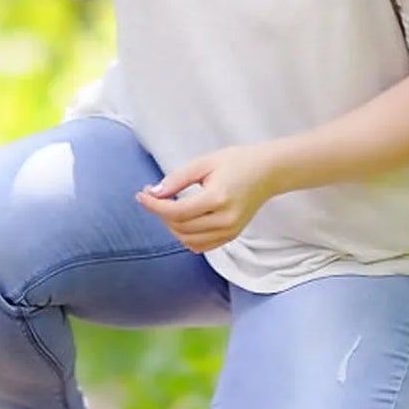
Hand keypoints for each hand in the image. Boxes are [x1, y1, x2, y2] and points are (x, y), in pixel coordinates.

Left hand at [135, 144, 285, 253]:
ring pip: (187, 240)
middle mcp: (225, 220)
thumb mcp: (204, 162)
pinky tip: (181, 219)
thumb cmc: (237, 162)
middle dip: (160, 214)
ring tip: (167, 206)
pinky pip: (200, 246)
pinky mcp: (231, 236)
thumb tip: (153, 193)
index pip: (177, 211)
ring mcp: (230, 231)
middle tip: (153, 196)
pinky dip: (185, 236)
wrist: (267, 172)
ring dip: (171, 226)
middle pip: (180, 227)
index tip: (141, 195)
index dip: (154, 206)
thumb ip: (177, 179)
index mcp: (218, 198)